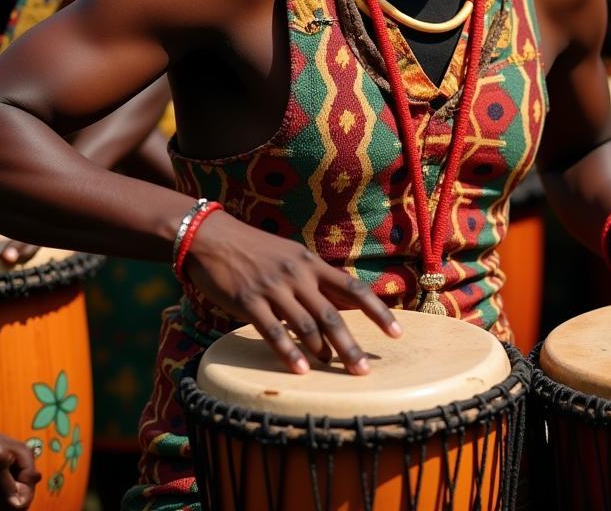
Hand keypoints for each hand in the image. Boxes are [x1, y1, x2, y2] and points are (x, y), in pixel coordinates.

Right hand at [184, 211, 401, 375]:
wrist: (213, 237)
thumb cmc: (256, 250)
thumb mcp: (292, 256)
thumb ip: (316, 279)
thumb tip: (344, 304)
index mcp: (312, 263)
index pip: (354, 288)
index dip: (378, 311)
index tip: (397, 333)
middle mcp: (298, 274)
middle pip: (332, 314)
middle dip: (351, 344)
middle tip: (365, 370)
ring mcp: (273, 288)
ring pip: (306, 324)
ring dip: (323, 351)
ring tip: (336, 373)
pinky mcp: (249, 300)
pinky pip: (273, 330)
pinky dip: (288, 351)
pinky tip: (299, 369)